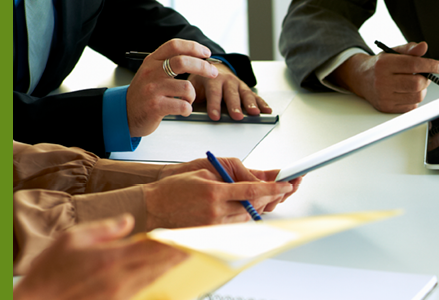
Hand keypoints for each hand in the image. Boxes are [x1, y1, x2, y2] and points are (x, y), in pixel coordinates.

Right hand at [13, 215, 187, 299]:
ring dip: (172, 270)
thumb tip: (128, 221)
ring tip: (189, 260)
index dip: (176, 242)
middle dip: (181, 255)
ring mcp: (120, 296)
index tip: (192, 236)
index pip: (153, 247)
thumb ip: (104, 229)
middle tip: (200, 247)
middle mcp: (119, 279)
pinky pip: (144, 294)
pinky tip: (165, 279)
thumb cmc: (49, 273)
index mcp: (111, 258)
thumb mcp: (71, 239)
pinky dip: (156, 286)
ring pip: (156, 280)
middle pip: (160, 265)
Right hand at [126, 39, 219, 136]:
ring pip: (186, 87)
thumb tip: (199, 58)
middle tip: (213, 73)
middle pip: (182, 62)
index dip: (194, 47)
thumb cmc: (145, 93)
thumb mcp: (152, 72)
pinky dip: (187, 109)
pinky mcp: (155, 106)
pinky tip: (182, 110)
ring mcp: (152, 89)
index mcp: (152, 61)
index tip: (207, 54)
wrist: (126, 114)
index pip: (174, 46)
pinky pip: (183, 105)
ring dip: (192, 96)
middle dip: (203, 67)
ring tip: (186, 100)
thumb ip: (169, 63)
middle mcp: (151, 72)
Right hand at [143, 169, 294, 228]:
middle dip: (267, 198)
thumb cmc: (173, 188)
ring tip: (254, 197)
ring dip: (254, 207)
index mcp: (215, 192)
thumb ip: (230, 175)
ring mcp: (212, 224)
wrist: (151, 207)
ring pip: (246, 218)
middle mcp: (216, 211)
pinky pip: (234, 226)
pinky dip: (241, 216)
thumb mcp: (203, 171)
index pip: (253, 191)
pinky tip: (239, 208)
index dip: (274, 188)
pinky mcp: (209, 233)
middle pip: (253, 207)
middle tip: (275, 190)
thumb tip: (254, 179)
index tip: (287, 185)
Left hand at [189, 63, 271, 120]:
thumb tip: (182, 106)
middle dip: (235, 105)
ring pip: (245, 94)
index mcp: (212, 78)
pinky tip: (266, 110)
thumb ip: (189, 95)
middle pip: (231, 94)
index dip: (214, 104)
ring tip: (254, 113)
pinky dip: (261, 103)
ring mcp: (238, 84)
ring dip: (251, 104)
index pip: (213, 92)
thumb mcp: (192, 84)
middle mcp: (227, 80)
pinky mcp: (245, 89)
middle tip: (237, 116)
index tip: (214, 116)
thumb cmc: (201, 79)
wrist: (212, 66)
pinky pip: (255, 96)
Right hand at [330, 42, 438, 112]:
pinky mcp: (386, 108)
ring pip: (417, 96)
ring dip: (422, 89)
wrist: (361, 78)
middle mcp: (382, 81)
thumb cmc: (380, 65)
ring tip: (416, 83)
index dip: (430, 65)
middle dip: (426, 78)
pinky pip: (411, 106)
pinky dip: (415, 98)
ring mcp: (384, 97)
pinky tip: (408, 91)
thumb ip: (410, 49)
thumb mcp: (393, 52)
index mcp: (384, 64)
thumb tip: (424, 46)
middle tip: (425, 74)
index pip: (413, 64)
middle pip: (417, 83)